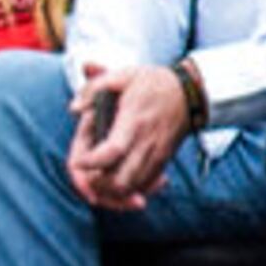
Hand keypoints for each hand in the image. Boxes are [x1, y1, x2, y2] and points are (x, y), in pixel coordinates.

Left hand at [65, 61, 187, 210]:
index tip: (79, 160)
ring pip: (133, 187)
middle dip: (99, 184)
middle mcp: (147, 142)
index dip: (92, 162)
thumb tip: (75, 108)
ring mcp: (157, 154)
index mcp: (134, 121)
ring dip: (113, 189)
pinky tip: (119, 179)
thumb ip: (94, 88)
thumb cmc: (153, 83)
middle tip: (86, 174)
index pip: (112, 151)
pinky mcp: (164, 160)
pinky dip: (130, 188)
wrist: (190, 92)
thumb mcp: (123, 75)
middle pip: (122, 180)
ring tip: (99, 179)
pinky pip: (146, 184)